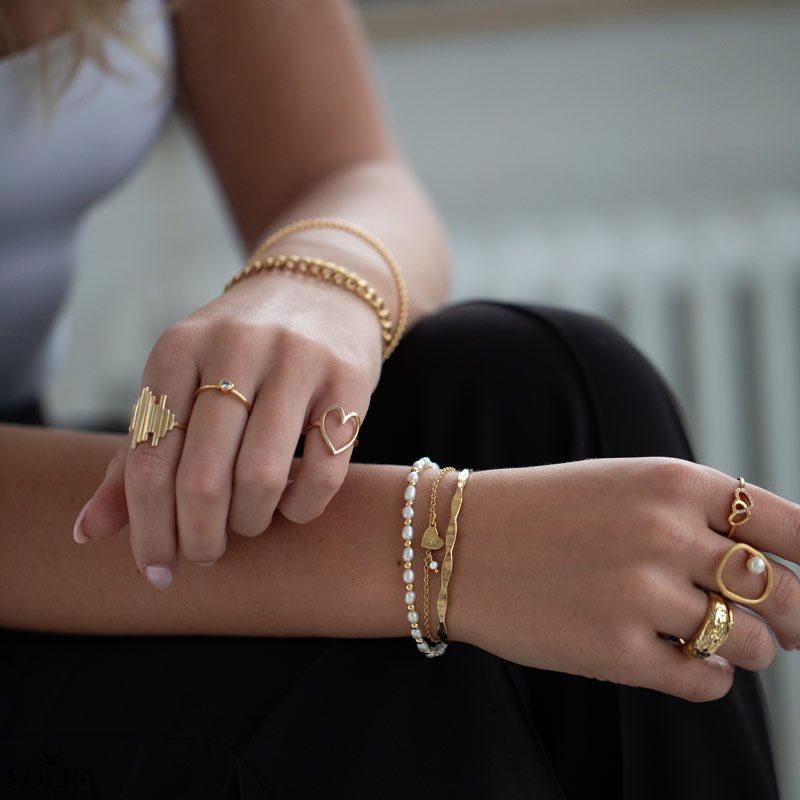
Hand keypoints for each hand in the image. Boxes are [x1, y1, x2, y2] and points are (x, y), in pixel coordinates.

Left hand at [73, 272, 382, 587]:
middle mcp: (235, 347)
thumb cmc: (239, 354)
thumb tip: (87, 533)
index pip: (148, 460)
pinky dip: (303, 506)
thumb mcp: (180, 384)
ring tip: (248, 522)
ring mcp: (297, 360)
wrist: (321, 289)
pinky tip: (292, 505)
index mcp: (178, 350)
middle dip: (200, 537)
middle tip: (205, 556)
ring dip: (249, 522)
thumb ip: (136, 456)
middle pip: (202, 477)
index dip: (148, 529)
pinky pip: (325, 469)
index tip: (157, 569)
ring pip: (261, 476)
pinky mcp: (349, 379)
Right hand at [456, 458, 799, 700]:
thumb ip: (698, 514)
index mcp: (673, 482)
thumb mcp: (624, 484)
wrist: (457, 542)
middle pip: (785, 594)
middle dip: (792, 618)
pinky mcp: (615, 651)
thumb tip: (773, 568)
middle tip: (781, 625)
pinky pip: (705, 683)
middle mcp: (665, 533)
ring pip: (752, 645)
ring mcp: (641, 594)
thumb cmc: (545, 511)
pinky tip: (677, 658)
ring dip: (742, 648)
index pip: (793, 528)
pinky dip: (706, 677)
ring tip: (705, 636)